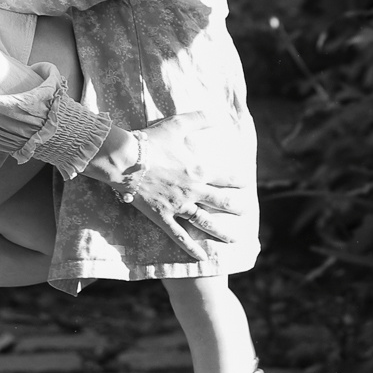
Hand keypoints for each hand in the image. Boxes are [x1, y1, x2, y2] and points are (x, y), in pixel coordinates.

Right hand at [96, 116, 246, 250]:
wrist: (125, 159)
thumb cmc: (150, 141)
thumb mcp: (176, 125)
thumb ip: (197, 119)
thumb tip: (214, 115)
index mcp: (198, 169)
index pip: (226, 177)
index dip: (238, 181)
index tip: (247, 184)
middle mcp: (192, 190)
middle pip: (221, 201)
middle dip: (236, 207)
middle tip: (245, 211)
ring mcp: (177, 205)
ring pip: (205, 222)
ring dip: (221, 231)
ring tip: (234, 240)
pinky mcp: (162, 216)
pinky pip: (179, 235)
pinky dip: (191, 247)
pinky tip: (202, 257)